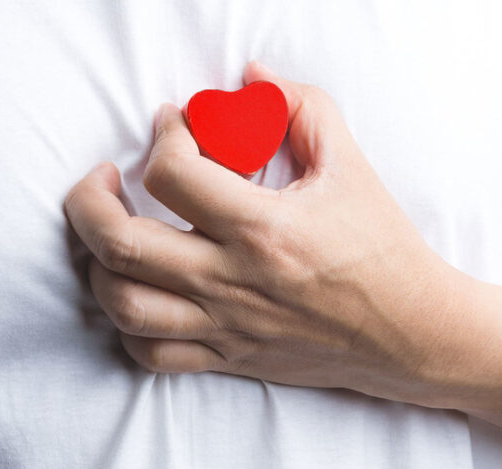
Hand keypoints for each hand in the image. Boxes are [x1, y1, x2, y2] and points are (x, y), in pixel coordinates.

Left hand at [64, 63, 474, 406]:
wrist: (411, 332)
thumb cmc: (384, 250)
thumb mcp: (351, 166)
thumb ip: (303, 108)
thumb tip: (251, 78)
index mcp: (264, 229)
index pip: (172, 172)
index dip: (164, 133)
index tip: (177, 125)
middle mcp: (234, 282)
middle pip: (119, 242)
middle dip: (90, 199)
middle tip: (105, 176)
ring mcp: (227, 326)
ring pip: (123, 304)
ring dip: (97, 263)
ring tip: (111, 233)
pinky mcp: (230, 357)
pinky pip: (151, 354)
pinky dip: (127, 324)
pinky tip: (140, 290)